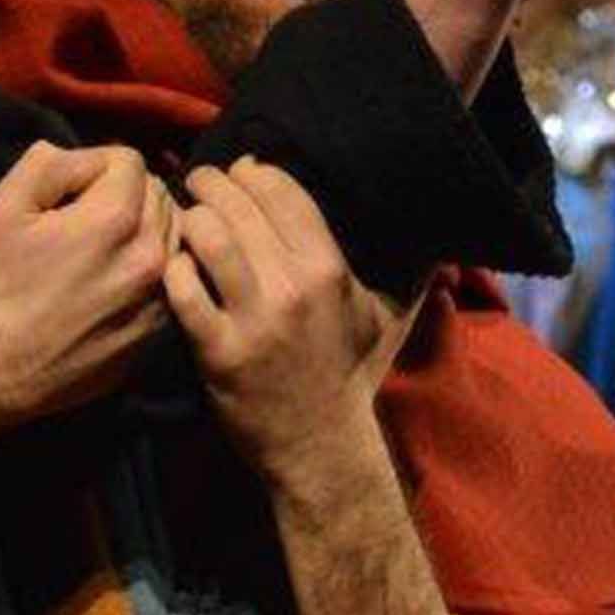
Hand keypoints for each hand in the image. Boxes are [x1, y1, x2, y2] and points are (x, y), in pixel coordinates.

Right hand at [0, 141, 174, 442]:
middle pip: (158, 192)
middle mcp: (150, 255)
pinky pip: (172, 275)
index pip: (130, 160)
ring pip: (173, 232)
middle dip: (124, 194)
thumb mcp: (0, 207)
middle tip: (83, 218)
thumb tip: (85, 156)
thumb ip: (48, 163)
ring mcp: (160, 296)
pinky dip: (151, 267)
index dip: (94, 167)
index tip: (68, 194)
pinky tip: (114, 281)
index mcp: (114, 219)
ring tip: (102, 248)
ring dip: (144, 228)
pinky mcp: (160, 327)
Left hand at [159, 159, 404, 493]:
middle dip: (212, 183)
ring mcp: (254, 319)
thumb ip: (409, 274)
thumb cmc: (350, 374)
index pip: (283, 190)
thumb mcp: (387, 318)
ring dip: (192, 218)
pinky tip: (178, 266)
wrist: (320, 444)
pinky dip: (175, 269)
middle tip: (201, 180)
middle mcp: (293, 287)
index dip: (253, 171)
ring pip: (207, 236)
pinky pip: (182, 289)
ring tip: (188, 216)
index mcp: (330, 268)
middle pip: (238, 205)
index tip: (240, 170)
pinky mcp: (218, 351)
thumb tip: (439, 245)